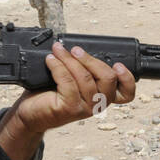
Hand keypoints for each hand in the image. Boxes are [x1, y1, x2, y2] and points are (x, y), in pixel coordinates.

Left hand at [6, 42, 135, 137]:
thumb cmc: (51, 94)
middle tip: (75, 49)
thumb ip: (85, 69)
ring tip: (57, 50)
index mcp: (104, 97)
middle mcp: (98, 104)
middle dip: (91, 59)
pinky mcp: (70, 108)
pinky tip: (51, 60)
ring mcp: (85, 108)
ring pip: (85, 77)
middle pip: (108, 78)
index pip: (127, 94)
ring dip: (70, 59)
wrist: (31, 112)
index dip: (127, 79)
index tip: (118, 64)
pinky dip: (58, 66)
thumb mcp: (74, 80)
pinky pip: (67, 81)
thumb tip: (82, 47)